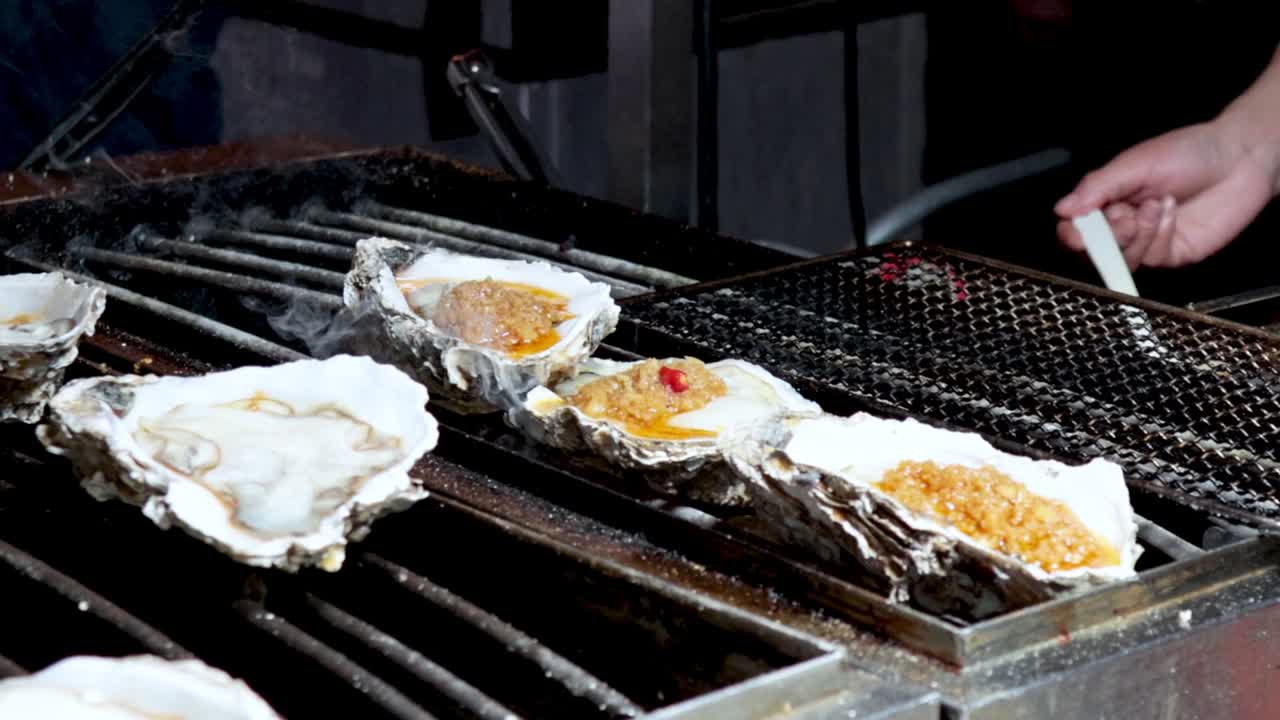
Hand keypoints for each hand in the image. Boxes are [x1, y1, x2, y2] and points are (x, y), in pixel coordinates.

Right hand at [1054, 121, 1278, 269]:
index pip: (1077, 228)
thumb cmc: (1189, 152)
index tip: (1076, 230)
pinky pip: (1152, 257)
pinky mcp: (1172, 253)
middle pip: (1096, 249)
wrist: (1240, 158)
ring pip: (1123, 257)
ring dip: (1136, 233)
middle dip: (1106, 235)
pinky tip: (1172, 212)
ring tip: (1156, 205)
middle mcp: (1124, 224)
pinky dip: (1159, 235)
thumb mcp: (1135, 164)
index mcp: (1109, 200)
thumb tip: (1062, 209)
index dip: (1072, 234)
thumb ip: (1097, 187)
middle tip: (1122, 215)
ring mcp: (1148, 241)